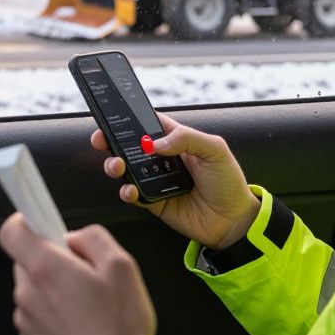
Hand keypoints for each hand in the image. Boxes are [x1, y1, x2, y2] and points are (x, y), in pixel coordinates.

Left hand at [0, 214, 154, 334]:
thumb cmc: (120, 324)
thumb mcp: (121, 265)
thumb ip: (93, 238)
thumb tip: (73, 239)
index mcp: (45, 268)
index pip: (11, 231)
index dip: (25, 221)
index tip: (42, 222)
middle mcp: (27, 293)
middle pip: (28, 261)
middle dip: (53, 260)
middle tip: (85, 273)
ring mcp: (26, 321)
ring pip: (34, 289)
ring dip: (54, 290)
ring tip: (89, 306)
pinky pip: (38, 315)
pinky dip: (55, 315)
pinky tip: (82, 326)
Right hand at [91, 113, 259, 248]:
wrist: (233, 221)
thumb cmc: (228, 181)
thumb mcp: (215, 149)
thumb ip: (186, 138)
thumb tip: (154, 143)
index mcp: (178, 140)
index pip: (150, 123)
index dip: (131, 117)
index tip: (113, 114)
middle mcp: (164, 159)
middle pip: (130, 145)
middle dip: (111, 140)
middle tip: (101, 140)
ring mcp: (157, 181)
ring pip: (126, 169)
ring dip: (115, 164)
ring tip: (116, 166)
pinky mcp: (154, 202)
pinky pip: (133, 194)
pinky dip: (126, 191)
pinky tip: (130, 189)